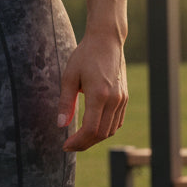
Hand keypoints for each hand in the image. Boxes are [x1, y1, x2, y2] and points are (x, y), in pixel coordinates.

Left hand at [56, 33, 127, 151]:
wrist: (107, 41)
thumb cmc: (84, 56)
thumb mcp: (69, 76)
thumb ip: (66, 102)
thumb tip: (60, 125)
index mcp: (99, 95)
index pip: (90, 129)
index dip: (77, 142)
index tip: (65, 145)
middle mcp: (114, 100)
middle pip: (101, 134)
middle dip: (84, 143)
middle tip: (69, 145)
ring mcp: (122, 100)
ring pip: (111, 130)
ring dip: (94, 138)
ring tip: (78, 138)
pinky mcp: (125, 98)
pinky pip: (117, 122)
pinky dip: (105, 129)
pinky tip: (92, 128)